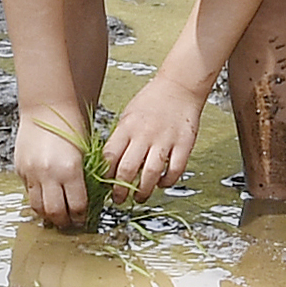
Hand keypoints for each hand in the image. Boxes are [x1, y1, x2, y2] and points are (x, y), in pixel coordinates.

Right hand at [13, 106, 90, 229]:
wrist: (46, 110)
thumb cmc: (70, 128)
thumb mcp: (84, 154)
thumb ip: (83, 179)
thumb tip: (83, 202)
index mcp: (70, 170)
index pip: (76, 205)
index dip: (80, 217)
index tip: (82, 220)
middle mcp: (49, 174)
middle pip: (55, 211)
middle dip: (63, 222)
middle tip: (68, 224)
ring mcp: (31, 172)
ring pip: (37, 206)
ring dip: (47, 215)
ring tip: (54, 217)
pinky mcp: (20, 169)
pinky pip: (28, 191)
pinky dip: (36, 198)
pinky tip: (44, 198)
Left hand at [103, 75, 204, 204]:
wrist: (178, 87)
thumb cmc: (150, 101)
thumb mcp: (127, 116)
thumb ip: (119, 138)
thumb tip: (107, 163)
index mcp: (126, 128)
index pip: (109, 157)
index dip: (104, 175)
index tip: (101, 186)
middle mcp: (143, 135)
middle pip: (127, 169)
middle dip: (120, 189)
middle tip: (118, 199)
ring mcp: (164, 141)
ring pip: (150, 173)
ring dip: (142, 191)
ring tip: (139, 198)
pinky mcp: (184, 144)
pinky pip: (175, 170)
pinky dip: (167, 181)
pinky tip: (161, 184)